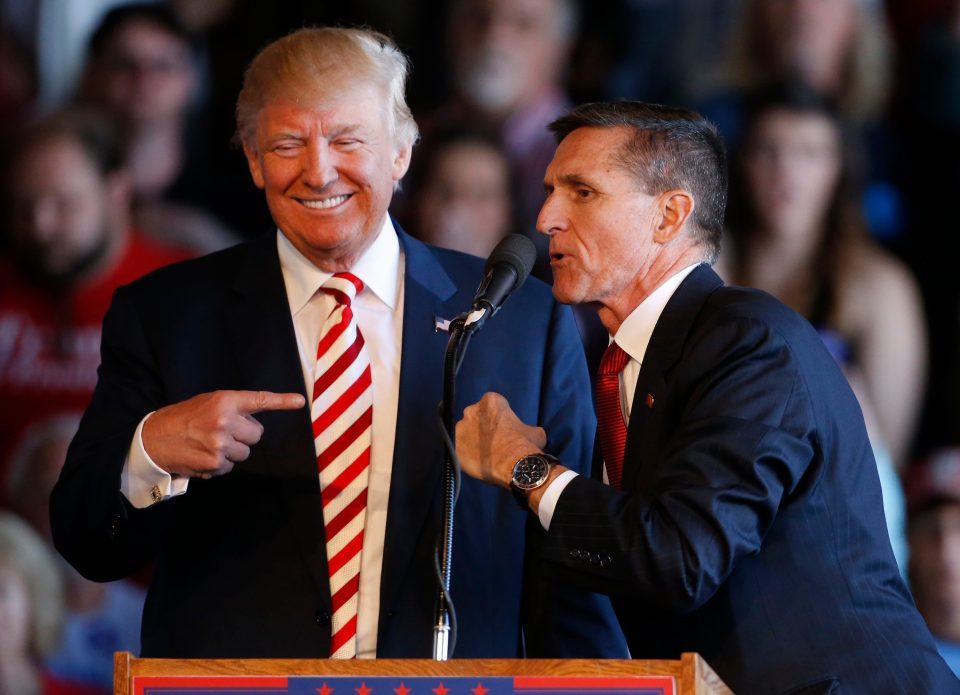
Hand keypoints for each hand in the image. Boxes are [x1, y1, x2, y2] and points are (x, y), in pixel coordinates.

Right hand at [142, 390, 305, 478]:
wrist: (154, 439)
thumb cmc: (185, 418)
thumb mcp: (209, 403)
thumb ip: (233, 408)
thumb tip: (256, 422)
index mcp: (225, 401)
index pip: (259, 400)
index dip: (282, 401)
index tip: (300, 401)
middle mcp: (225, 421)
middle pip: (257, 434)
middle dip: (244, 434)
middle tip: (223, 431)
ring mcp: (220, 444)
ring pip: (245, 452)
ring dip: (233, 450)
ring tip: (211, 443)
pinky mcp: (215, 463)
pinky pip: (231, 466)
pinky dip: (220, 464)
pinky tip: (204, 455)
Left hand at [456, 392, 546, 487]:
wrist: (515, 465)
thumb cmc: (525, 445)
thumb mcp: (535, 431)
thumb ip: (526, 428)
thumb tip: (530, 433)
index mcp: (491, 401)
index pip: (491, 405)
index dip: (498, 418)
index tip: (503, 429)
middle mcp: (472, 411)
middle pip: (475, 417)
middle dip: (482, 428)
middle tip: (494, 442)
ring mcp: (461, 429)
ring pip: (466, 434)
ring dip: (473, 442)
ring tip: (487, 455)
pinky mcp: (456, 447)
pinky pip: (461, 451)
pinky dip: (468, 456)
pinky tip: (480, 464)